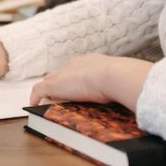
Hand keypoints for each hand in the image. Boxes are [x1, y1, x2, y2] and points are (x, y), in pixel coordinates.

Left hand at [29, 54, 152, 110]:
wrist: (114, 75)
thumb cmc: (123, 78)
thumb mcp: (122, 79)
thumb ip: (121, 83)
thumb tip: (132, 89)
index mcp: (91, 61)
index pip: (77, 69)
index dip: (74, 78)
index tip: (75, 85)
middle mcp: (74, 64)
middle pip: (60, 74)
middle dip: (57, 83)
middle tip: (56, 94)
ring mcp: (63, 74)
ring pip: (49, 81)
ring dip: (47, 91)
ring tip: (45, 101)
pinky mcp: (53, 85)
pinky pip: (39, 90)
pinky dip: (35, 97)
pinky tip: (34, 104)